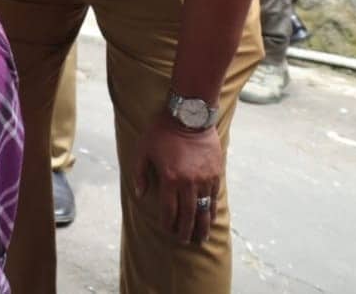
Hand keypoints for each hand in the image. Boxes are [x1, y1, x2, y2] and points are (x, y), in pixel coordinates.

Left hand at [134, 119, 223, 244]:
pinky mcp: (216, 172)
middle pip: (188, 214)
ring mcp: (204, 178)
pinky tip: (210, 217)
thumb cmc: (161, 131)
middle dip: (186, 231)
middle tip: (185, 241)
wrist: (189, 115)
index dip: (169, 224)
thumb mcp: (143, 149)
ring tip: (201, 238)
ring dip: (202, 225)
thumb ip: (139, 174)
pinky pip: (214, 196)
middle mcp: (188, 182)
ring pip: (204, 208)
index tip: (168, 231)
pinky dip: (212, 209)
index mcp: (169, 178)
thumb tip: (140, 195)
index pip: (169, 210)